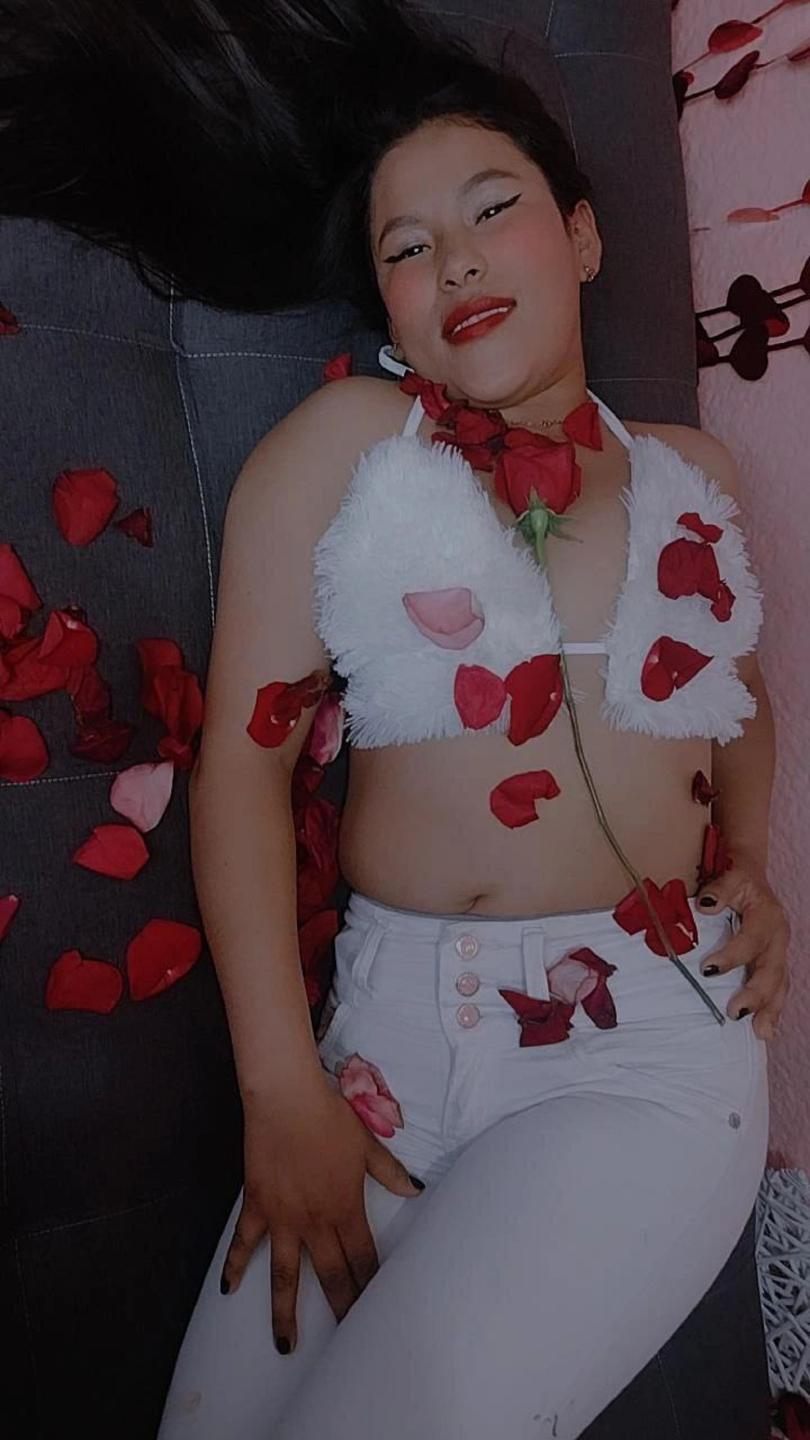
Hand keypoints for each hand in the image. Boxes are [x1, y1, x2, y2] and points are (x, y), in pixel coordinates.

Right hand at [219, 1077, 422, 1353]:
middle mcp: (315, 1223)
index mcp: (346, 1209)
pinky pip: (245, 1243)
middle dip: (342, 1308)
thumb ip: (390, 1172)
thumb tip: (416, 1190)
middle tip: (348, 1342)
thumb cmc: (331, 1119)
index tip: (378, 1310)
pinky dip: (236, 1266)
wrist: (287, 1100)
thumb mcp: (367, 1144)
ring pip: (286, 1276)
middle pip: (332, 1275)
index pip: (363, 1258)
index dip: (371, 1286)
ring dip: (285, 1313)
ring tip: (286, 1346)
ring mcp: (283, 1219)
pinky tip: (228, 1290)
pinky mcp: (257, 1207)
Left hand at [696, 856, 790, 1039]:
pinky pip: (778, 989)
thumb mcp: (730, 876)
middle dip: (756, 993)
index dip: (732, 956)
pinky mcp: (775, 963)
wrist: (752, 877)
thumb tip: (705, 906)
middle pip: (772, 969)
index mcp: (767, 916)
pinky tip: (765, 1030)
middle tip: (735, 1012)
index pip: (752, 940)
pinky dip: (772, 1010)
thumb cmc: (738, 879)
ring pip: (780, 984)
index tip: (707, 970)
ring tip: (760, 1032)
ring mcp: (779, 952)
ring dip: (770, 1009)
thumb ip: (719, 890)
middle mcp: (778, 937)